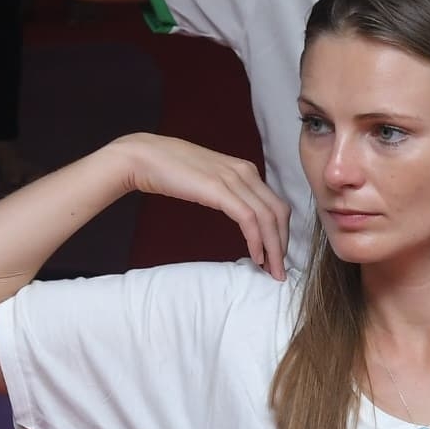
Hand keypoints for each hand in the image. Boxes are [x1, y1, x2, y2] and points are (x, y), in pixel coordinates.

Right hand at [102, 132, 293, 278]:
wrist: (146, 157)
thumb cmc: (172, 171)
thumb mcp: (209, 181)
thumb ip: (227, 193)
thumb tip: (240, 215)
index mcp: (245, 170)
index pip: (276, 204)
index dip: (281, 233)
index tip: (277, 256)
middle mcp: (246, 172)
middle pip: (279, 212)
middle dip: (283, 244)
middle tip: (279, 270)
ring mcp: (234, 179)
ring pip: (269, 218)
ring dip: (273, 248)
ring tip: (271, 271)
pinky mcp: (220, 189)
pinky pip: (249, 219)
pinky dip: (256, 240)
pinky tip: (255, 256)